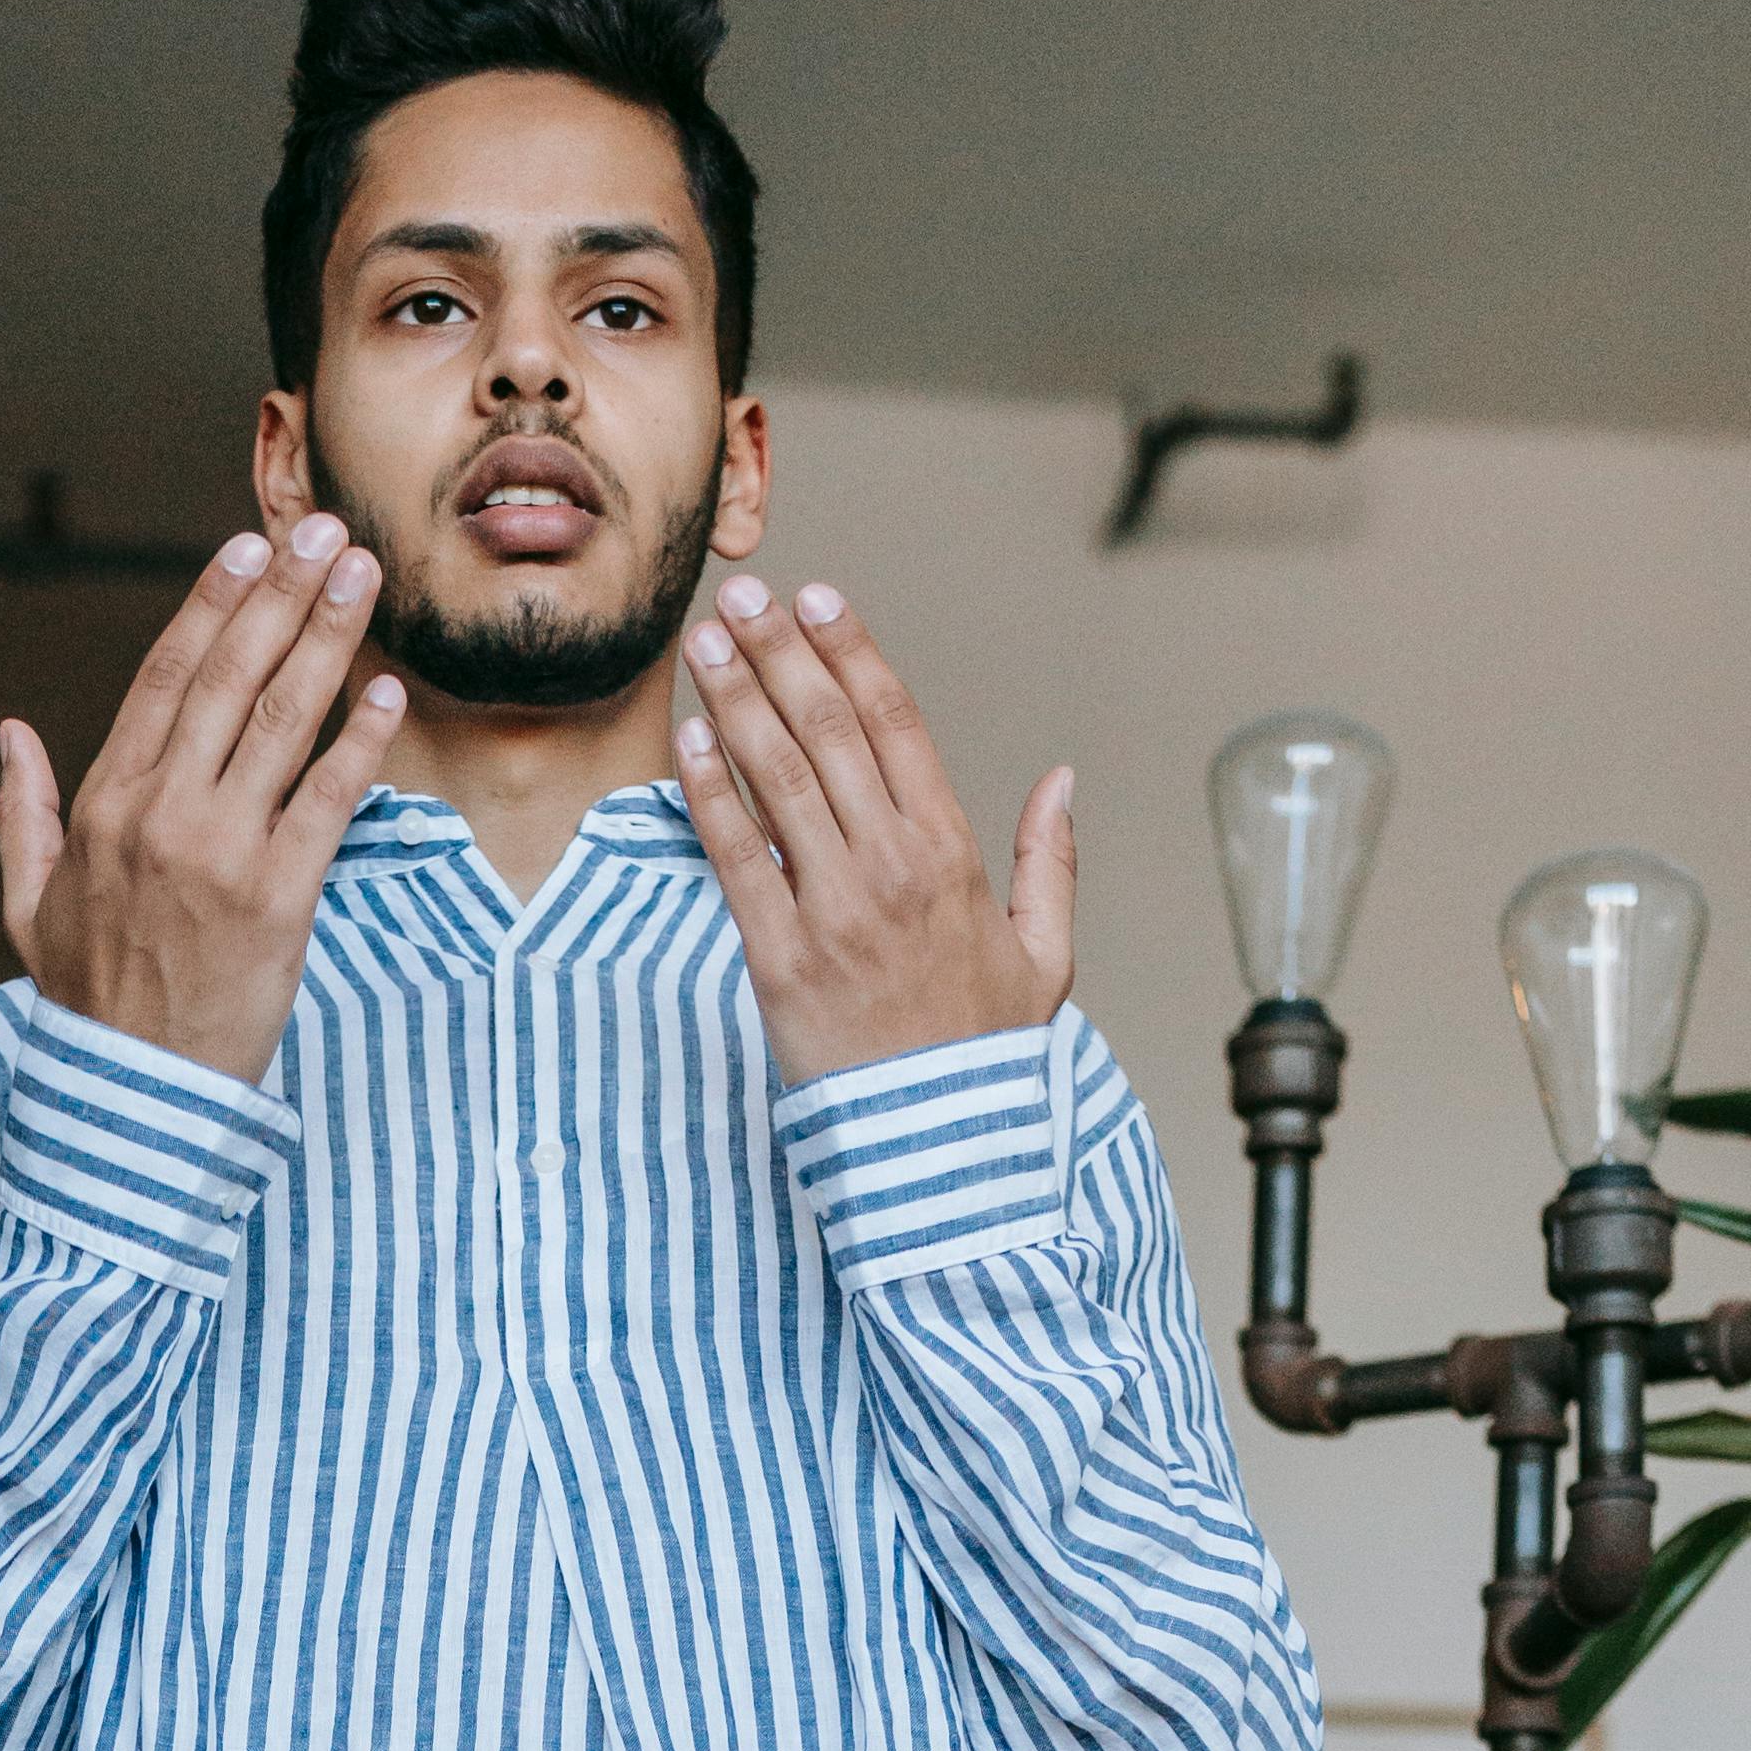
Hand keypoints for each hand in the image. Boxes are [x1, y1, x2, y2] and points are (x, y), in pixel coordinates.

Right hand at [0, 517, 409, 1084]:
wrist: (135, 1100)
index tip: (248, 547)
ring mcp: (222, 852)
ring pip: (283, 720)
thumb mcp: (31, 906)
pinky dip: (361, 740)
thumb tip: (11, 734)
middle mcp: (162, 814)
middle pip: (231, 677)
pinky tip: (387, 688)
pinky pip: (329, 799)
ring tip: (364, 577)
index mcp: (106, 803)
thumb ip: (23, 813)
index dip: (212, 604)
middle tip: (326, 533)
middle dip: (283, 595)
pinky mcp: (279, 897)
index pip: (166, 677)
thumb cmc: (89, 1002)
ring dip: (328, 637)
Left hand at [674, 572, 1073, 1086]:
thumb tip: (1062, 780)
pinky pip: (736, 858)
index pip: (897, 725)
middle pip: (829, 733)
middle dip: (780, 655)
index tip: (817, 600)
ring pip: (779, 779)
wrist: (937, 1153)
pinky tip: (688, 737)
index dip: (852, 654)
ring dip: (736, 700)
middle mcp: (891, 869)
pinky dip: (709, 792)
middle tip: (741, 597)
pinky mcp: (778, 959)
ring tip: (704, 641)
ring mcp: (832, 911)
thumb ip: (1047, 860)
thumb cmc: (984, 1056)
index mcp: (953, 855)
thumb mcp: (1044, 956)